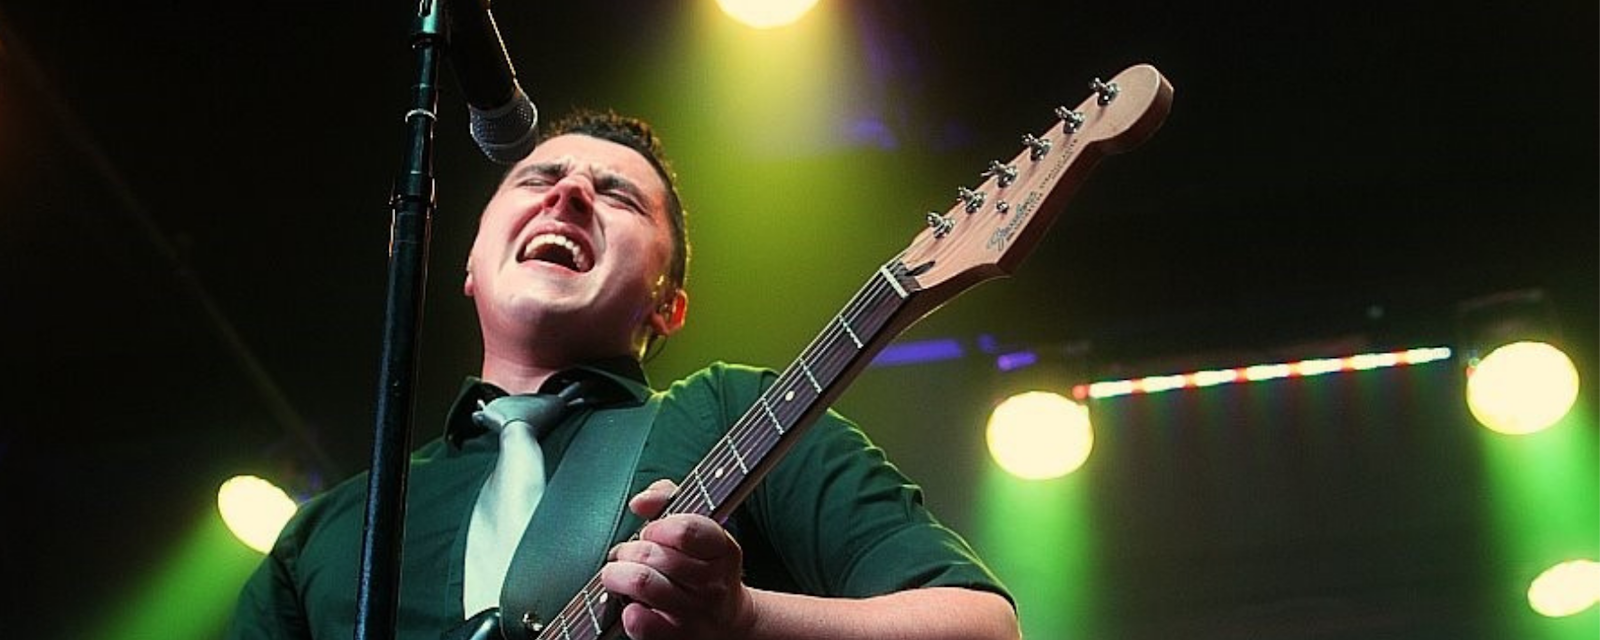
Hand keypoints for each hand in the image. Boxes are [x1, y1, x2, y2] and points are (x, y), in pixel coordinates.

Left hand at [601, 479, 756, 639]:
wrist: (727, 619)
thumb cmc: (703, 564)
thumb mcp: (697, 525)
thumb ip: (667, 499)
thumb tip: (639, 502)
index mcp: (722, 548)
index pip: (685, 531)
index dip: (658, 528)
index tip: (651, 532)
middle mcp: (713, 582)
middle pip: (655, 556)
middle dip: (629, 551)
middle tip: (627, 554)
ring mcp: (695, 613)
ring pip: (643, 584)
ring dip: (618, 575)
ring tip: (617, 574)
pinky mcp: (678, 637)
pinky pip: (641, 623)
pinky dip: (628, 611)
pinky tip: (631, 605)